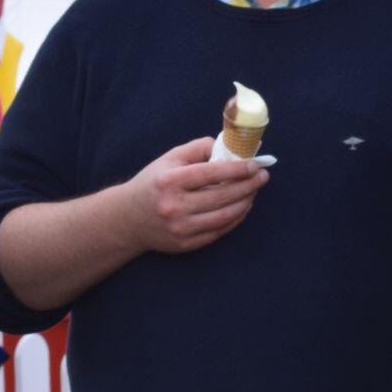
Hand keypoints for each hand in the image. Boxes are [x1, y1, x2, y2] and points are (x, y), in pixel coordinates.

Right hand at [115, 136, 267, 255]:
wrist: (128, 219)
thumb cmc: (153, 183)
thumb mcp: (169, 159)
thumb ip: (197, 149)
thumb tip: (228, 148)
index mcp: (170, 181)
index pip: (210, 174)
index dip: (237, 169)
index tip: (254, 165)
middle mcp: (174, 206)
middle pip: (222, 196)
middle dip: (248, 185)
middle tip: (262, 176)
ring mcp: (180, 228)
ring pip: (224, 216)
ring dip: (245, 203)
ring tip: (254, 191)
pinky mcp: (185, 244)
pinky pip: (219, 232)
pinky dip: (235, 219)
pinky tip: (242, 207)